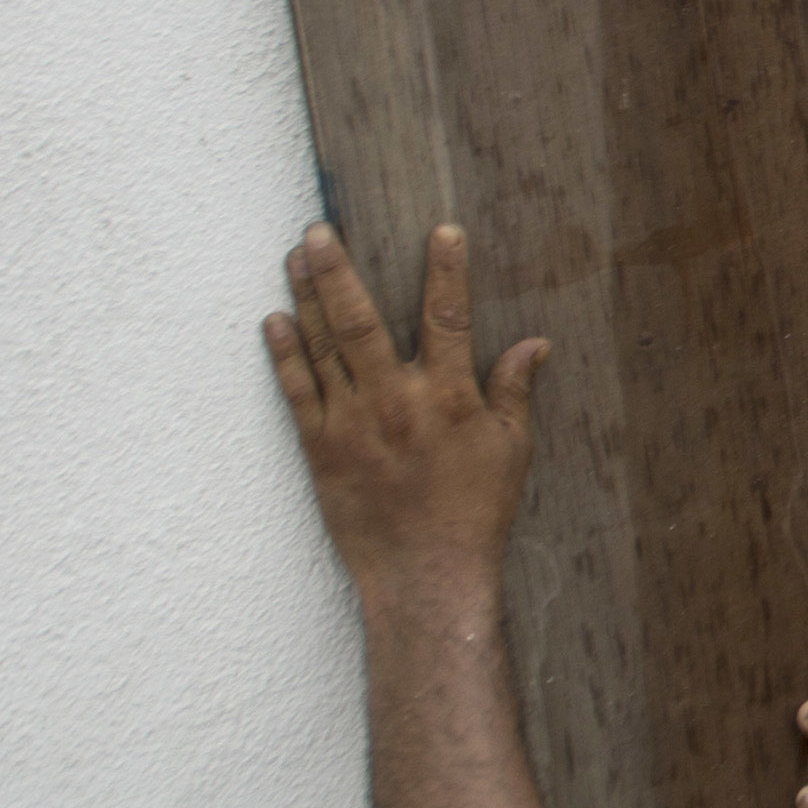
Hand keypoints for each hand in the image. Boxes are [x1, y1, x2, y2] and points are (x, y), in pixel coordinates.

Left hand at [265, 223, 545, 602]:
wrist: (425, 576)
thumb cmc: (473, 516)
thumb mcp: (510, 452)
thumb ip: (513, 392)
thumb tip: (533, 344)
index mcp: (448, 399)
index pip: (447, 318)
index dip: (446, 271)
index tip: (442, 231)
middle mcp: (395, 403)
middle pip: (361, 320)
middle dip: (338, 269)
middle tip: (319, 230)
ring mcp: (351, 425)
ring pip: (322, 347)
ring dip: (306, 297)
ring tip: (295, 256)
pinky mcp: (321, 450)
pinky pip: (297, 392)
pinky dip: (284, 354)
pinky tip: (275, 322)